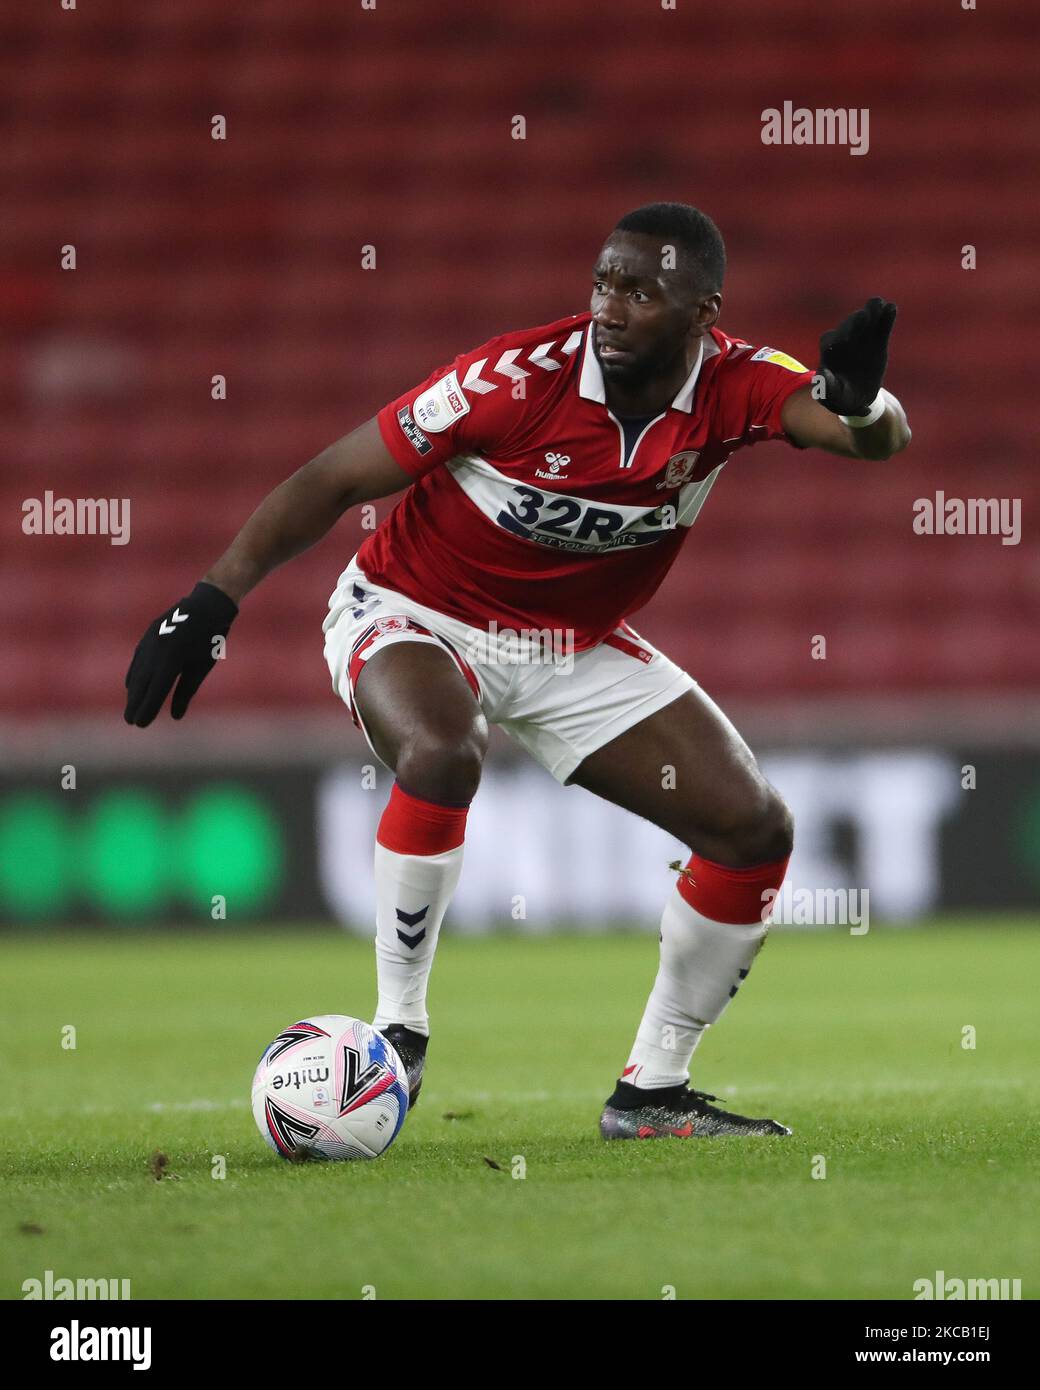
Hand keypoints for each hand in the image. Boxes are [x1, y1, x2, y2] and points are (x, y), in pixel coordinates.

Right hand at [124, 582, 237, 725]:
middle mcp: (157, 649)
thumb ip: (186, 691)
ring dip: (133, 691)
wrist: (206, 605)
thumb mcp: (201, 667)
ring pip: (138, 671)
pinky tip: (131, 686)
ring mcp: (150, 640)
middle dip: (135, 703)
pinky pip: (138, 659)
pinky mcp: (149, 635)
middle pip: (143, 682)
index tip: (140, 724)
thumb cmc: (209, 639)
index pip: (156, 690)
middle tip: (130, 722)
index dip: (147, 708)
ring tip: (130, 708)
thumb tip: (175, 716)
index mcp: (173, 658)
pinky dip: (134, 674)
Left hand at [816, 297, 896, 415]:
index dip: (836, 339)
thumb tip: (819, 378)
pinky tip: (891, 308)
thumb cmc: (840, 398)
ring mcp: (861, 338)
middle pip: (848, 327)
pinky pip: (882, 326)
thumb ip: (826, 387)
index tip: (844, 341)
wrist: (859, 397)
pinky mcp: (878, 340)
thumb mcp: (832, 397)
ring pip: (865, 321)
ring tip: (879, 304)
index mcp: (829, 353)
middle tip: (863, 317)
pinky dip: (886, 317)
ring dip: (871, 311)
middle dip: (854, 322)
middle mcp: (844, 340)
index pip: (830, 341)